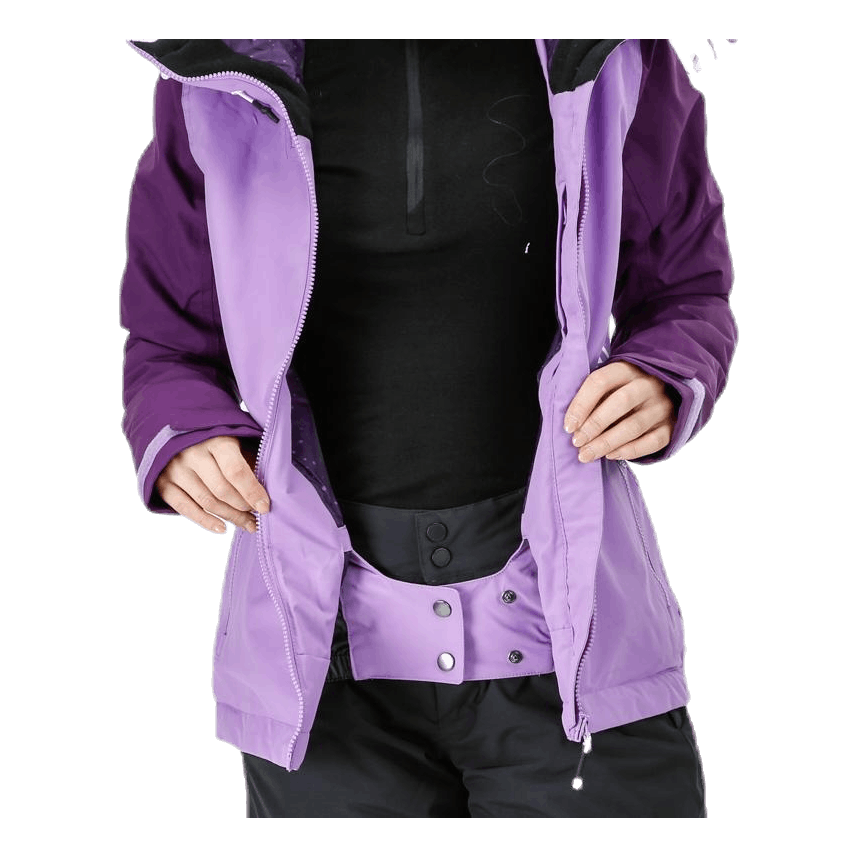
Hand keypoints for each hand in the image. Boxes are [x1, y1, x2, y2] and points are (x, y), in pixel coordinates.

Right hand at [155, 436, 270, 534]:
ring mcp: (175, 469)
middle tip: (257, 516)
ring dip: (230, 517)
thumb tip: (268, 489)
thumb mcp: (236, 438)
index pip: (235, 471)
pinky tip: (221, 528)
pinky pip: (185, 508)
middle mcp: (192, 453)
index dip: (251, 491)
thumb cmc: (216, 437)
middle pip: (221, 490)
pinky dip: (204, 521)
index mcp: (215, 439)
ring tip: (247, 524)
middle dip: (243, 507)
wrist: (176, 429)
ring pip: (206, 502)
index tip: (264, 507)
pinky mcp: (163, 483)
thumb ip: (250, 459)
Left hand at [563, 361, 676, 462]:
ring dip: (606, 443)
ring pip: (633, 426)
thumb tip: (570, 423)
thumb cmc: (623, 390)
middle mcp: (648, 384)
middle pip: (619, 403)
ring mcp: (662, 405)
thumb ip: (592, 396)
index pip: (600, 381)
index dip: (581, 404)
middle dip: (594, 425)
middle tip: (577, 442)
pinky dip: (630, 451)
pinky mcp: (671, 426)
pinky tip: (611, 455)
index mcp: (627, 369)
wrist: (664, 392)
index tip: (568, 426)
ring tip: (586, 454)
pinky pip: (652, 442)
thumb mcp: (610, 384)